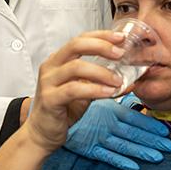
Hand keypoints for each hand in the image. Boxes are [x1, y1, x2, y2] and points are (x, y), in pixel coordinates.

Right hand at [26, 30, 125, 154]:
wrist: (42, 133)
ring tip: (118, 80)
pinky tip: (108, 92)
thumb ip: (101, 82)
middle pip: (76, 45)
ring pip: (76, 67)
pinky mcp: (50, 99)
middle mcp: (51, 66)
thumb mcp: (84, 92)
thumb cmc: (62, 109)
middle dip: (101, 46)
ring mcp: (48, 82)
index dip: (101, 36)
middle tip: (120, 54)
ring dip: (101, 72)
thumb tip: (128, 80)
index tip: (121, 38)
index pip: (80, 39)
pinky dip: (94, 89)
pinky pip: (74, 89)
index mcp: (58, 60)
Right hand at [65, 94, 170, 169]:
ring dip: (141, 149)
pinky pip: (105, 154)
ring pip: (123, 141)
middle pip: (132, 129)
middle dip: (152, 137)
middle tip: (170, 145)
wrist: (40, 127)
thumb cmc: (65, 111)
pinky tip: (133, 166)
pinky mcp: (86, 146)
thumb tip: (130, 98)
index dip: (150, 123)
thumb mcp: (90, 102)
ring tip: (158, 155)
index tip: (166, 131)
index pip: (133, 116)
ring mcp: (95, 133)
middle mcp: (103, 120)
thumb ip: (109, 103)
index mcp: (105, 108)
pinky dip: (120, 160)